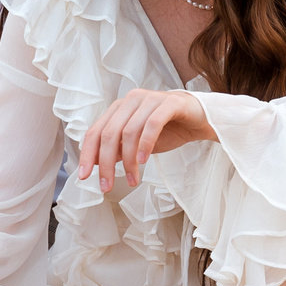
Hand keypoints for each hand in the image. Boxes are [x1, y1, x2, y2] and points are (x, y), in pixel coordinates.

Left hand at [77, 88, 215, 190]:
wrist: (200, 120)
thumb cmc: (168, 130)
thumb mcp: (138, 144)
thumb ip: (118, 150)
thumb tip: (96, 164)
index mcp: (119, 108)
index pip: (95, 131)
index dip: (88, 155)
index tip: (84, 177)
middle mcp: (131, 100)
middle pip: (109, 133)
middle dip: (105, 163)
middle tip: (107, 186)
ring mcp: (150, 99)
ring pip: (129, 131)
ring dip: (128, 160)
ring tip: (133, 179)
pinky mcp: (170, 103)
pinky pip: (152, 124)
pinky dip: (145, 144)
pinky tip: (144, 161)